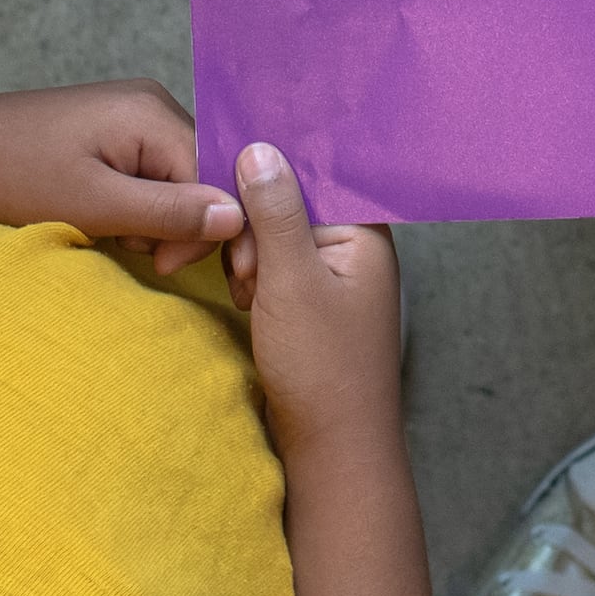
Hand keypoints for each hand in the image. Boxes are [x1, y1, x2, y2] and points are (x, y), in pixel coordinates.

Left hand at [0, 81, 249, 274]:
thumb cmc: (11, 176)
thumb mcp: (94, 205)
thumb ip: (169, 212)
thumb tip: (238, 216)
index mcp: (153, 113)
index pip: (216, 179)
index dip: (200, 231)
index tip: (162, 267)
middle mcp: (152, 103)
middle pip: (200, 178)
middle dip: (171, 224)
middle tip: (123, 244)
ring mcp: (131, 113)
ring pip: (175, 181)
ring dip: (149, 218)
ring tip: (104, 229)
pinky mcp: (112, 128)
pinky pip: (149, 173)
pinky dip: (132, 204)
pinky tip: (101, 215)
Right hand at [226, 139, 405, 457]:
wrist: (332, 447)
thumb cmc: (321, 367)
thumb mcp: (291, 280)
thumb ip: (276, 213)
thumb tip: (260, 148)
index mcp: (366, 231)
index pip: (312, 176)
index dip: (267, 186)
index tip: (229, 201)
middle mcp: (358, 247)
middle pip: (291, 206)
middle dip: (254, 233)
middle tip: (245, 276)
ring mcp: (338, 277)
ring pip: (277, 240)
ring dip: (251, 261)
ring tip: (248, 296)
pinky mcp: (316, 303)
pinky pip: (279, 271)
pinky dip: (257, 283)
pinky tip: (249, 306)